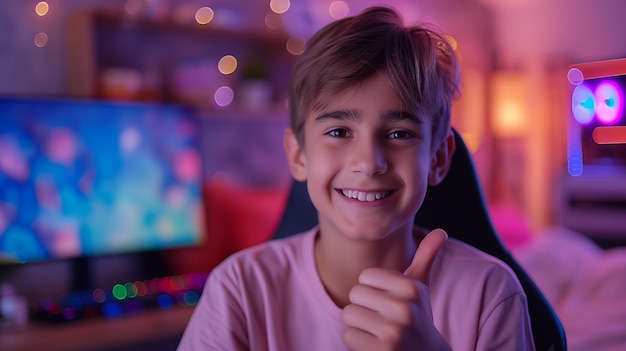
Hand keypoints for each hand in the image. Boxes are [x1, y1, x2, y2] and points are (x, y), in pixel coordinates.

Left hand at [341, 229, 450, 350]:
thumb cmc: (415, 318)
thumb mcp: (420, 289)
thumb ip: (426, 258)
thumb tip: (441, 231)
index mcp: (412, 288)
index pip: (366, 276)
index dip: (372, 289)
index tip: (388, 302)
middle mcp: (405, 309)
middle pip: (355, 294)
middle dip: (363, 307)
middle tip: (382, 319)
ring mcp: (394, 332)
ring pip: (348, 315)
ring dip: (358, 325)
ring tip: (378, 332)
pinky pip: (347, 335)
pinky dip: (356, 342)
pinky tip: (375, 346)